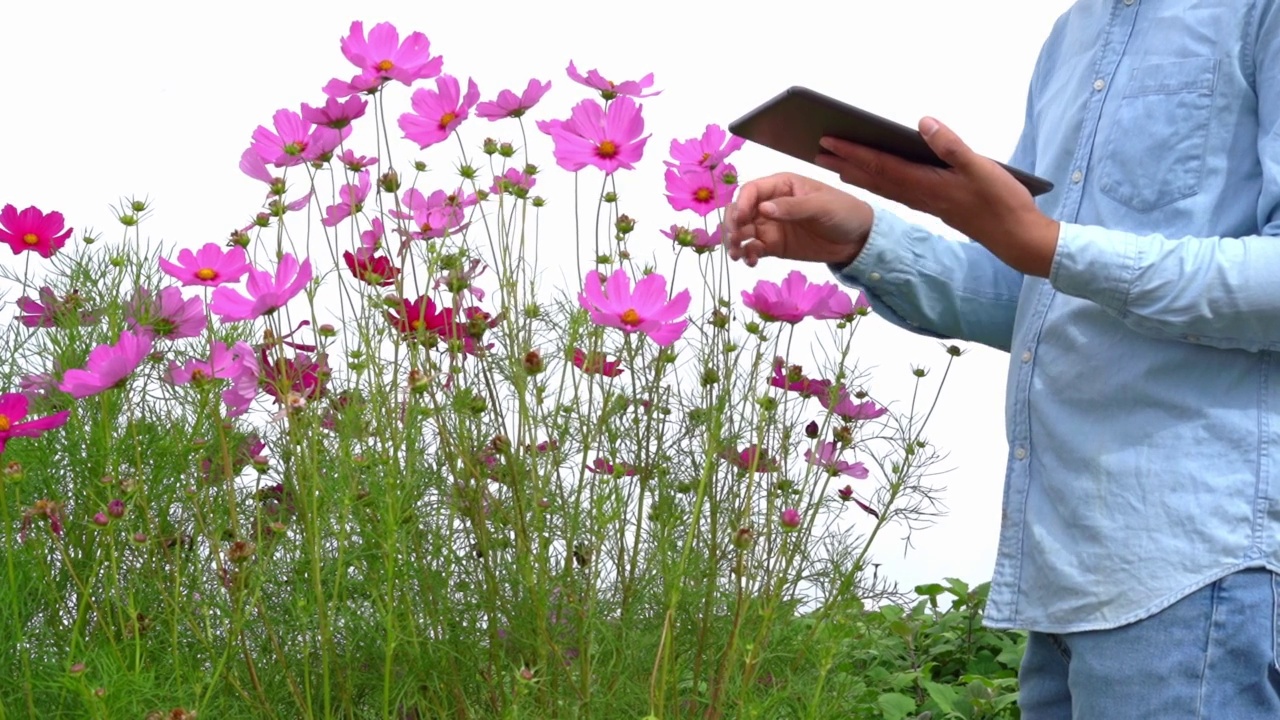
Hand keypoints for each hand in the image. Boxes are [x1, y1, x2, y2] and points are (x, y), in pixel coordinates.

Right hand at [725, 173, 873, 267]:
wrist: (858, 240)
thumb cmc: (843, 212)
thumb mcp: (821, 206)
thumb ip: (792, 207)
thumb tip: (763, 208)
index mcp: (782, 186)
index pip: (752, 191)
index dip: (741, 204)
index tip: (740, 220)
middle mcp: (771, 204)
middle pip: (740, 211)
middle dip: (732, 225)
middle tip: (734, 240)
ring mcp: (771, 226)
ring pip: (743, 231)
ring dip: (735, 242)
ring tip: (737, 255)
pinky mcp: (774, 245)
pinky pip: (753, 248)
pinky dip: (747, 255)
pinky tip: (750, 262)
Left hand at [814, 117, 1059, 276]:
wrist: (1016, 237)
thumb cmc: (1003, 202)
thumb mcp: (981, 167)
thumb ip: (950, 145)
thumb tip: (921, 122)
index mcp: (926, 184)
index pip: (880, 165)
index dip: (852, 152)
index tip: (828, 142)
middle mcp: (920, 196)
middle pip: (874, 177)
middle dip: (844, 163)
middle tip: (816, 151)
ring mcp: (926, 202)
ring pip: (883, 186)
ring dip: (858, 174)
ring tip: (835, 164)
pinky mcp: (935, 205)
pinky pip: (897, 192)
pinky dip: (879, 182)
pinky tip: (875, 177)